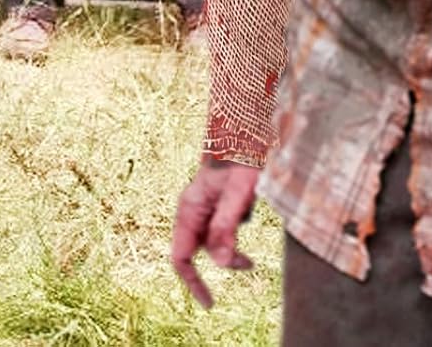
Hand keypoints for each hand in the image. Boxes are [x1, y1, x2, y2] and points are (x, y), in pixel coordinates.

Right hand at [170, 159, 259, 308]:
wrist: (247, 129)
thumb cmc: (241, 158)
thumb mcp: (237, 194)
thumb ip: (226, 227)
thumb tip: (223, 264)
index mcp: (189, 209)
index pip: (181, 257)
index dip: (193, 282)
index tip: (209, 302)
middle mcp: (193, 210)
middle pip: (202, 251)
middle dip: (225, 258)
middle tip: (249, 263)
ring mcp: (204, 207)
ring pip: (216, 240)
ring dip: (234, 242)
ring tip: (250, 216)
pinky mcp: (218, 203)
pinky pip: (226, 227)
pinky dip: (238, 227)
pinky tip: (248, 203)